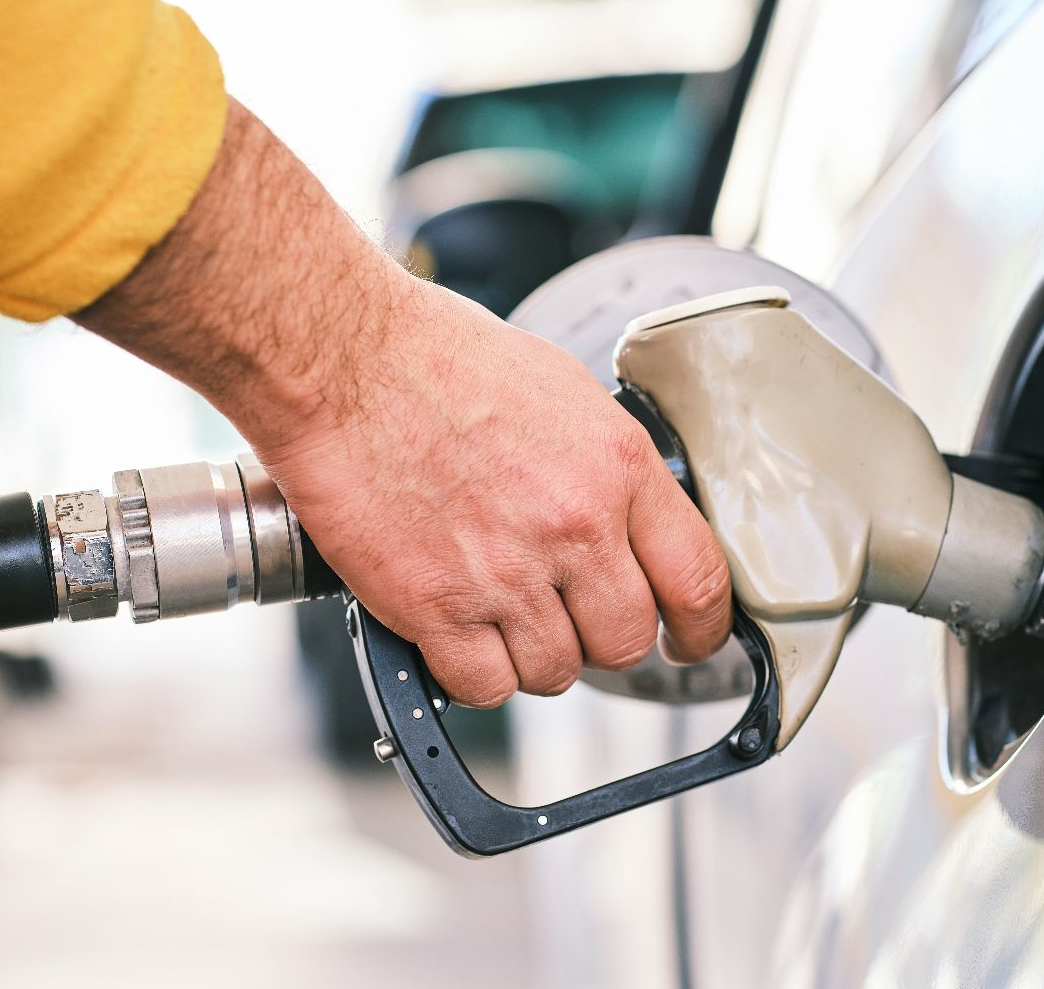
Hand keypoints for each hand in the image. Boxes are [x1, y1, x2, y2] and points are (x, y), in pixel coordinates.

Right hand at [76, 99, 733, 704]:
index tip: (688, 641)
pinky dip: (469, 672)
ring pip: (555, 673)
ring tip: (494, 609)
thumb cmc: (436, 358)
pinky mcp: (436, 607)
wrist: (342, 359)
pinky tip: (453, 630)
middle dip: (598, 638)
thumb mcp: (561, 392)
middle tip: (565, 616)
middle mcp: (576, 526)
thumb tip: (626, 521)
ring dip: (530, 655)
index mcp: (619, 467)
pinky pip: (483, 686)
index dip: (702, 629)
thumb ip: (605, 467)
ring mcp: (507, 573)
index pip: (699, 580)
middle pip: (626, 641)